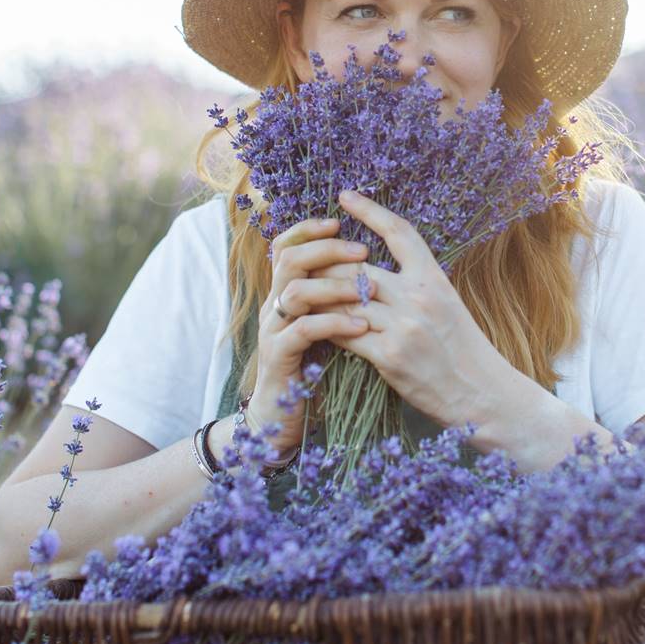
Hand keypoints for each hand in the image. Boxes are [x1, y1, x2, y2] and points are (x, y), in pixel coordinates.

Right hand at [249, 215, 374, 448]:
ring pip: (295, 290)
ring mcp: (273, 331)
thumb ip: (337, 300)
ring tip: (368, 290)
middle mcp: (274, 306)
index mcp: (286, 293)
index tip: (339, 221)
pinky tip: (361, 325)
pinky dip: (334, 323)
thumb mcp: (327, 328)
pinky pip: (303, 329)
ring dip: (334, 285)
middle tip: (362, 251)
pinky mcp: (278, 358)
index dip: (308, 229)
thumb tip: (371, 270)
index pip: (286, 246)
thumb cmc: (315, 372)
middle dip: (326, 249)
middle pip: (289, 259)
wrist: (285, 421)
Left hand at [318, 189, 509, 428]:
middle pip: (358, 266)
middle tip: (305, 260)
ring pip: (345, 299)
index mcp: (434, 278)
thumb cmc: (463, 349)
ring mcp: (403, 326)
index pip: (398, 232)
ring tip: (300, 292)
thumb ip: (417, 285)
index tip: (344, 195)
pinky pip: (345, 333)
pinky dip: (327, 328)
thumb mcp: (448, 304)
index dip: (369, 210)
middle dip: (327, 263)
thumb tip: (378, 271)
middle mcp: (418, 296)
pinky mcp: (389, 357)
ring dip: (320, 297)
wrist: (481, 393)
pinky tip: (316, 326)